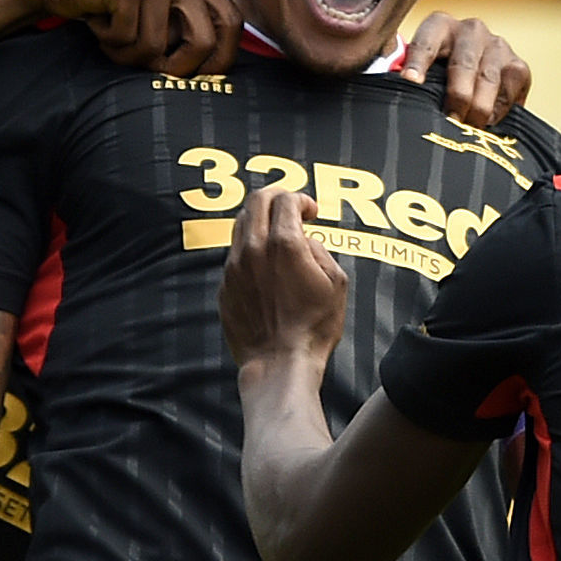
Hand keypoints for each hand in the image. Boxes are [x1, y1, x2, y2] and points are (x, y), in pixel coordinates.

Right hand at [0, 0, 240, 76]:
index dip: (218, 60)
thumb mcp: (160, 10)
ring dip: (129, 55)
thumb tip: (217, 73)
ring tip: (114, 35)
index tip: (194, 78)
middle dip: (175, 69)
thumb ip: (190, 28)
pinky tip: (99, 21)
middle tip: (148, 66)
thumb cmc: (114, 4)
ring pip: (156, 46)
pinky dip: (110, 42)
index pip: (232, 24)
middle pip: (203, 41)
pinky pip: (127, 38)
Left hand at [221, 185, 347, 372]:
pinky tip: (264, 266)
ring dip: (260, 221)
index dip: (301, 199)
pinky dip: (249, 250)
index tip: (311, 211)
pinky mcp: (225, 287)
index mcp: (284, 244)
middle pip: (256, 201)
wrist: (279, 363)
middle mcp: (253, 250)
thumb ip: (320, 251)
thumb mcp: (335, 284)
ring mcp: (234, 268)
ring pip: (241, 225)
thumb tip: (307, 240)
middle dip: (276, 197)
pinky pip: (235, 256)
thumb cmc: (313, 327)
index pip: (286, 200)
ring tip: (276, 234)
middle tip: (289, 207)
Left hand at [401, 13, 531, 128]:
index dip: (418, 62)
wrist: (467, 79)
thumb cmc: (433, 77)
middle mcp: (471, 30)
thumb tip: (392, 84)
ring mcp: (498, 46)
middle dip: (457, 96)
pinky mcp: (518, 66)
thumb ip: (400, 74)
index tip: (410, 81)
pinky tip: (487, 123)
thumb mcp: (413, 71)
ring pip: (489, 79)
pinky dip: (499, 111)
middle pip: (464, 64)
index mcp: (439, 25)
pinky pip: (511, 90)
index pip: (426, 42)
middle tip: (450, 121)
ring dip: (478, 109)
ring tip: (468, 130)